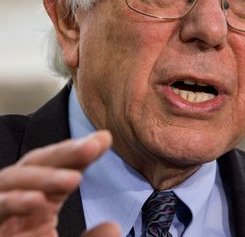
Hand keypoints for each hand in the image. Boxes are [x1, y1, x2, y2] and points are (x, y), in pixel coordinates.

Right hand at [0, 131, 118, 236]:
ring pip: (15, 179)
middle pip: (39, 164)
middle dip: (66, 153)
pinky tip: (38, 203)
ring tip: (75, 179)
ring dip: (44, 177)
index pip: (61, 168)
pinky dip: (14, 202)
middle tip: (95, 144)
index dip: (80, 153)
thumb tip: (112, 226)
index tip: (105, 139)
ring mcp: (2, 212)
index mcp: (40, 201)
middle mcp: (20, 201)